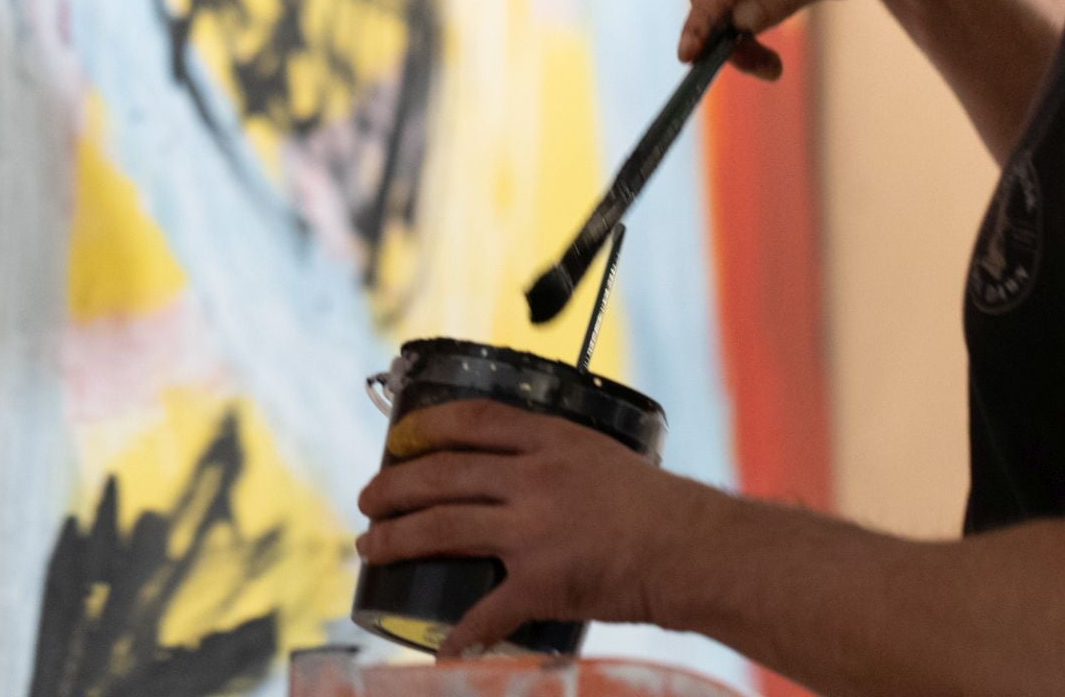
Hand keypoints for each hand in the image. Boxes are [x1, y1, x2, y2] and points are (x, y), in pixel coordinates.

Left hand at [355, 400, 711, 656]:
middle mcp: (535, 478)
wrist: (697, 550)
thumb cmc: (660, 507)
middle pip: (441, 474)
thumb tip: (512, 476)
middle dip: (392, 487)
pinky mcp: (543, 581)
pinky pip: (488, 610)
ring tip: (371, 547)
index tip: (399, 439)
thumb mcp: (602, 458)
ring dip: (398, 538)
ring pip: (444, 528)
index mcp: (550, 441)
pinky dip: (461, 631)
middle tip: (367, 500)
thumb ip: (556, 461)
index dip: (427, 427)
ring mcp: (535, 530)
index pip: (472, 421)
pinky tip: (439, 644)